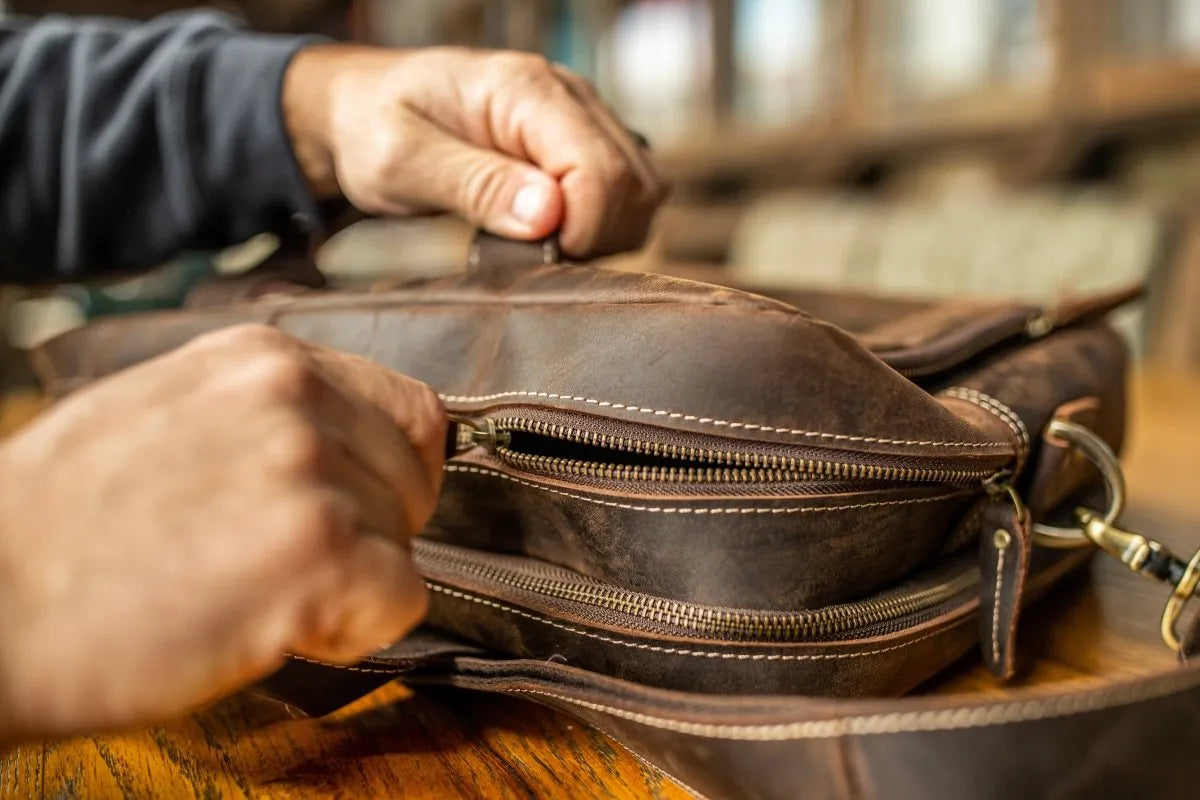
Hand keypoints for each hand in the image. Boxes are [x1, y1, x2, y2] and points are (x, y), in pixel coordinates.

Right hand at [0, 324, 444, 740]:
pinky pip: (401, 599)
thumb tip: (344, 436)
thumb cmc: (61, 524)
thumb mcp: (168, 412)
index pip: (408, 407)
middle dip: (372, 531)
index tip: (354, 508)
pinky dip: (354, 629)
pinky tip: (277, 627)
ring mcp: (307, 470)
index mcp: (262, 357)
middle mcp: (295, 396)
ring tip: (254, 591)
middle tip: (286, 564)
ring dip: (350, 582)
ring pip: (406, 541)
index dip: (393, 470)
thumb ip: (264, 412)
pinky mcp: (316, 552)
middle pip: (413, 478)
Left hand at [282, 45, 668, 258]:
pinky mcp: (583, 143)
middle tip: (531, 258)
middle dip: (593, 238)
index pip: (601, 171)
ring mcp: (583, 118)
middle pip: (634, 185)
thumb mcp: (401, 161)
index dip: (580, 231)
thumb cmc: (374, 127)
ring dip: (604, 235)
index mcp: (526, 89)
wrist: (364, 108)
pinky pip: (630, 194)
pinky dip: (605, 227)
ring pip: (644, 192)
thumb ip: (475, 185)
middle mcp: (569, 96)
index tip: (535, 257)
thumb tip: (549, 216)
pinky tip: (555, 235)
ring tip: (540, 246)